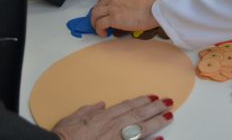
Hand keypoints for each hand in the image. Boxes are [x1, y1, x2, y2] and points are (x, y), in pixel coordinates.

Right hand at [53, 95, 172, 139]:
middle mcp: (112, 126)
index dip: (141, 100)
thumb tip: (100, 104)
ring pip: (141, 128)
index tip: (153, 96)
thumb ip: (88, 110)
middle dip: (155, 107)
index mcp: (102, 117)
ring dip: (156, 121)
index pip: (127, 105)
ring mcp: (116, 139)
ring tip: (169, 116)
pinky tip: (161, 139)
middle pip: (138, 114)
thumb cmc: (63, 136)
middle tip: (169, 102)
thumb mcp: (72, 118)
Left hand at [91, 0, 158, 36]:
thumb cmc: (152, 7)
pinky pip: (99, 24)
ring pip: (94, 14)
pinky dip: (99, 30)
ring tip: (99, 29)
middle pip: (97, 6)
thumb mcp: (138, 0)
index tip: (104, 14)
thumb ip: (130, 3)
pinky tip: (104, 34)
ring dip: (94, 22)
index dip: (102, 7)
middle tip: (98, 22)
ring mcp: (112, 8)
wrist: (154, 10)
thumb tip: (129, 13)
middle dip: (95, 15)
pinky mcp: (113, 19)